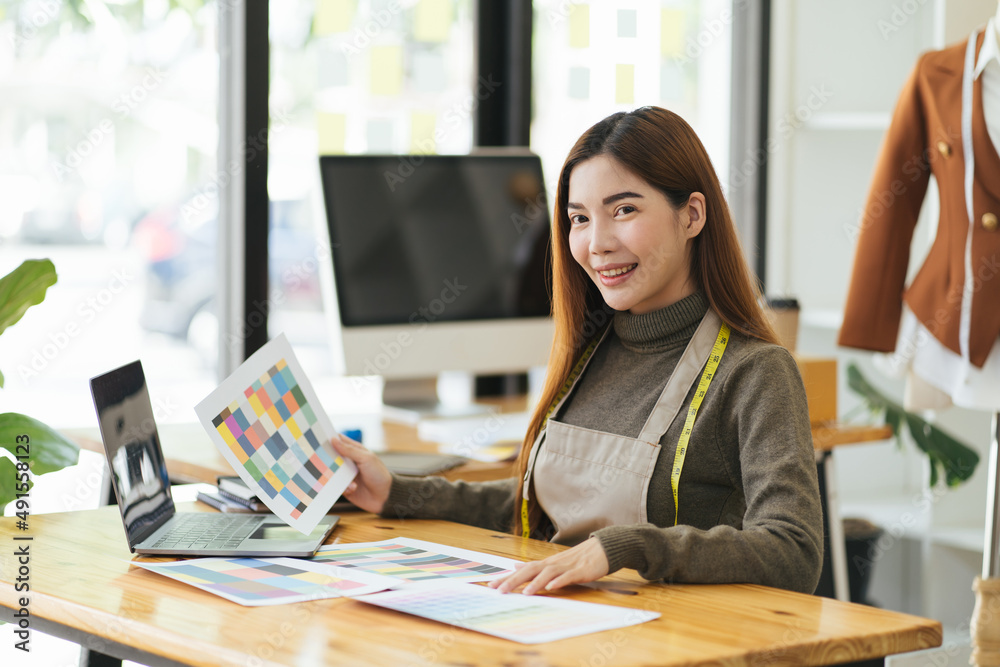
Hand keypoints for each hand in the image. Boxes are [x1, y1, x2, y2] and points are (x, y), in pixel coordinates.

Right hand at [329, 433, 391, 513]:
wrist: (385, 497)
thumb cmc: (379, 474)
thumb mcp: (366, 459)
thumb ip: (349, 450)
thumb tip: (334, 440)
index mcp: (355, 451)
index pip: (340, 441)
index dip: (330, 439)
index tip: (318, 437)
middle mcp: (349, 462)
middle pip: (332, 457)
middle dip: (327, 459)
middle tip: (321, 459)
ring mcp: (347, 475)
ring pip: (331, 472)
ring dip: (336, 476)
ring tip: (348, 479)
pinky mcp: (345, 487)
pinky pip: (336, 486)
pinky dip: (344, 487)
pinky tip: (354, 488)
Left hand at [488, 537, 609, 594]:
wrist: (601, 549)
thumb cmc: (576, 559)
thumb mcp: (553, 563)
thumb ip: (534, 566)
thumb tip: (515, 565)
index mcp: (545, 564)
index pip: (522, 570)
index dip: (507, 577)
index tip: (491, 585)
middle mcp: (552, 564)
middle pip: (530, 571)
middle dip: (514, 581)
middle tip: (499, 590)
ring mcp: (566, 567)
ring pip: (547, 574)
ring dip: (536, 583)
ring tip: (525, 593)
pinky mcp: (580, 571)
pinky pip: (568, 576)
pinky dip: (559, 581)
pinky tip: (552, 587)